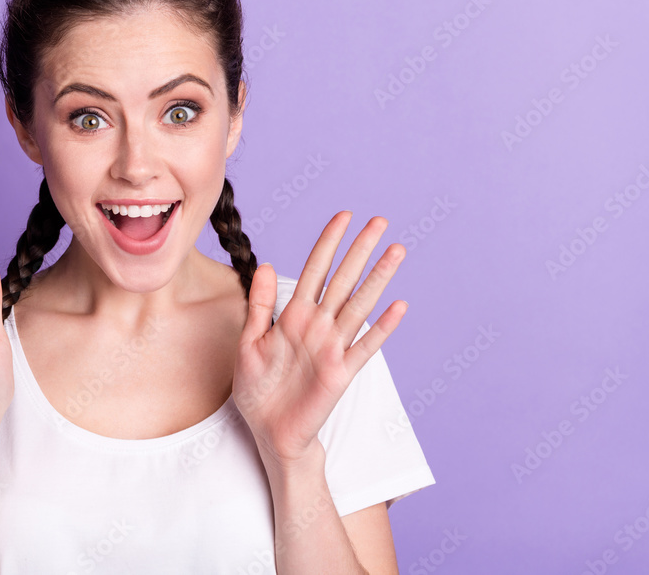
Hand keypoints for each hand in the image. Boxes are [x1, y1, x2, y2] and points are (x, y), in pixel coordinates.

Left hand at [233, 211, 407, 470]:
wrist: (269, 432)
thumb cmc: (258, 389)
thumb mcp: (249, 342)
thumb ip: (259, 305)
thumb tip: (266, 264)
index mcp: (294, 315)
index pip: (314, 270)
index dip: (328, 243)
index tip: (344, 216)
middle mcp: (317, 326)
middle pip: (342, 279)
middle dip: (360, 249)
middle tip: (380, 221)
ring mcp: (332, 347)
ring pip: (359, 304)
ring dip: (378, 278)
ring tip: (397, 250)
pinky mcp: (341, 372)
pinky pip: (365, 346)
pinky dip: (382, 327)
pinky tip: (399, 307)